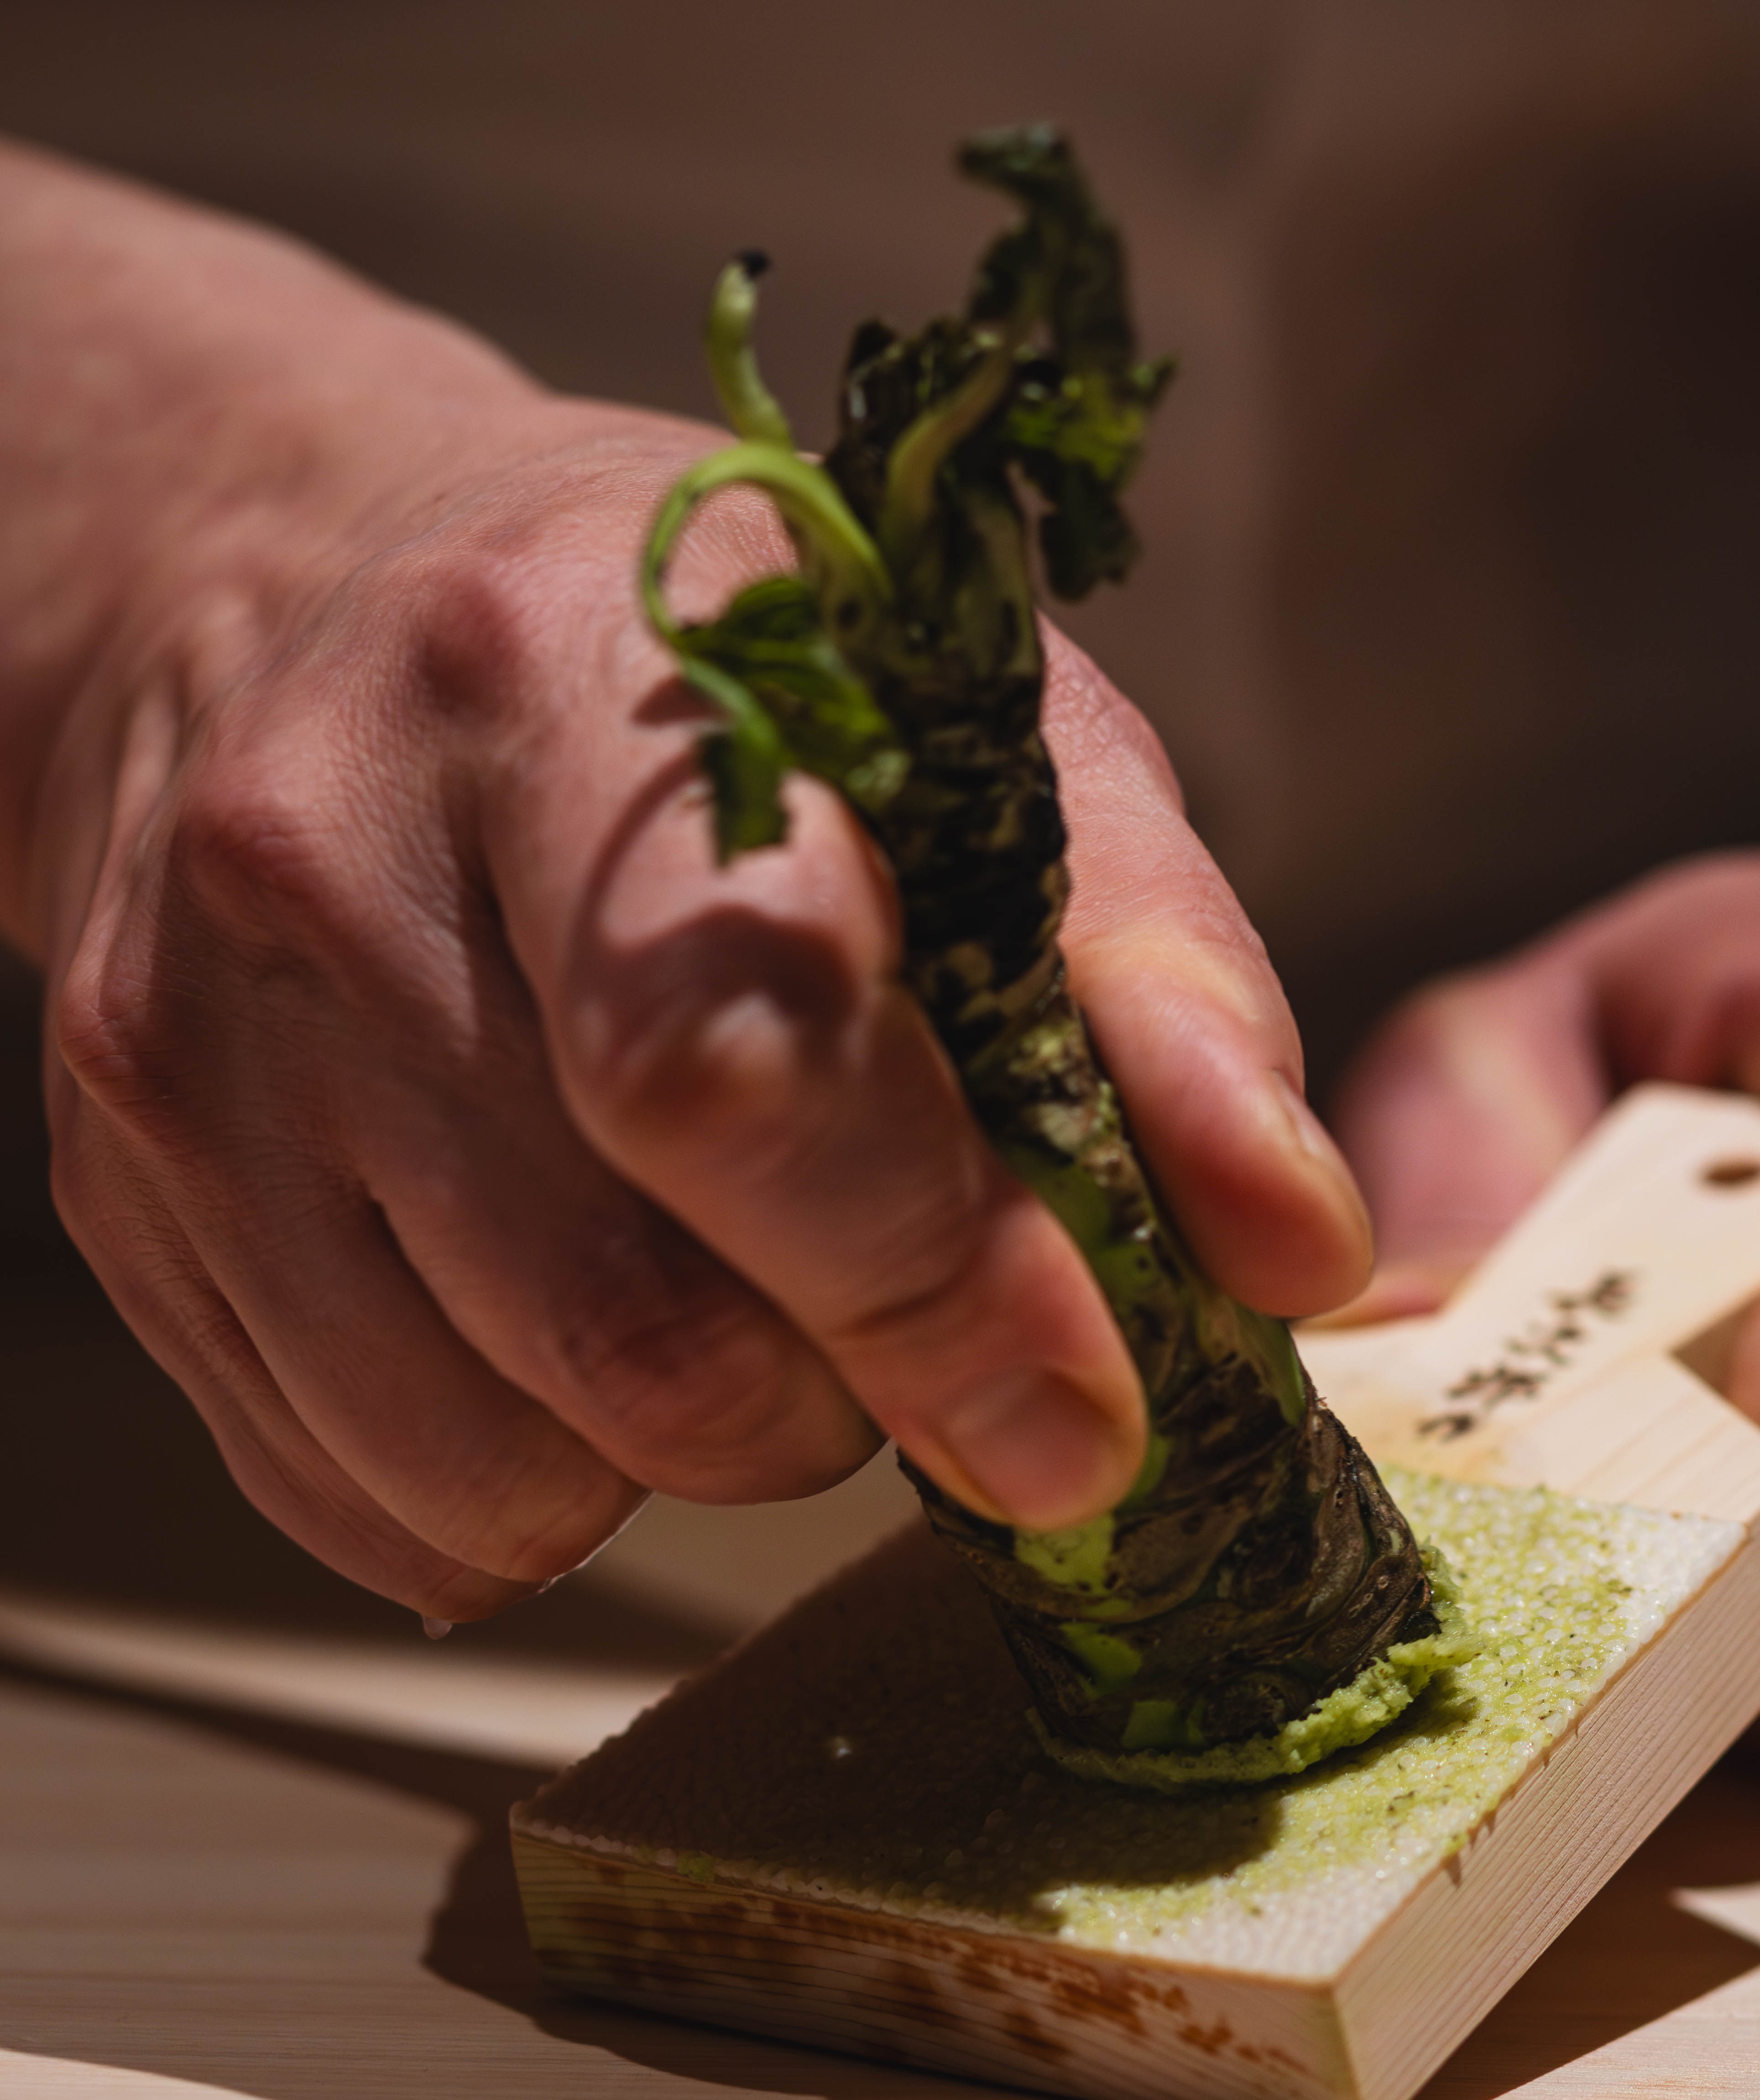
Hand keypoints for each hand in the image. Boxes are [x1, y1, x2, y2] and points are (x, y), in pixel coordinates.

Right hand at [23, 183, 1367, 1621]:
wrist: (285, 589)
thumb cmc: (682, 673)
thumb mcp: (965, 722)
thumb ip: (1156, 974)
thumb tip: (1291, 1244)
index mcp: (566, 685)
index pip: (735, 1062)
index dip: (933, 1277)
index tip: (1080, 1406)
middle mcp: (328, 866)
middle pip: (641, 1327)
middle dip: (850, 1387)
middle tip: (904, 1287)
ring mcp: (195, 1060)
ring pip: (517, 1459)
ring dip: (699, 1446)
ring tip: (724, 1265)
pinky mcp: (129, 1213)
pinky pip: (390, 1510)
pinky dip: (537, 1481)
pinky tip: (561, 1303)